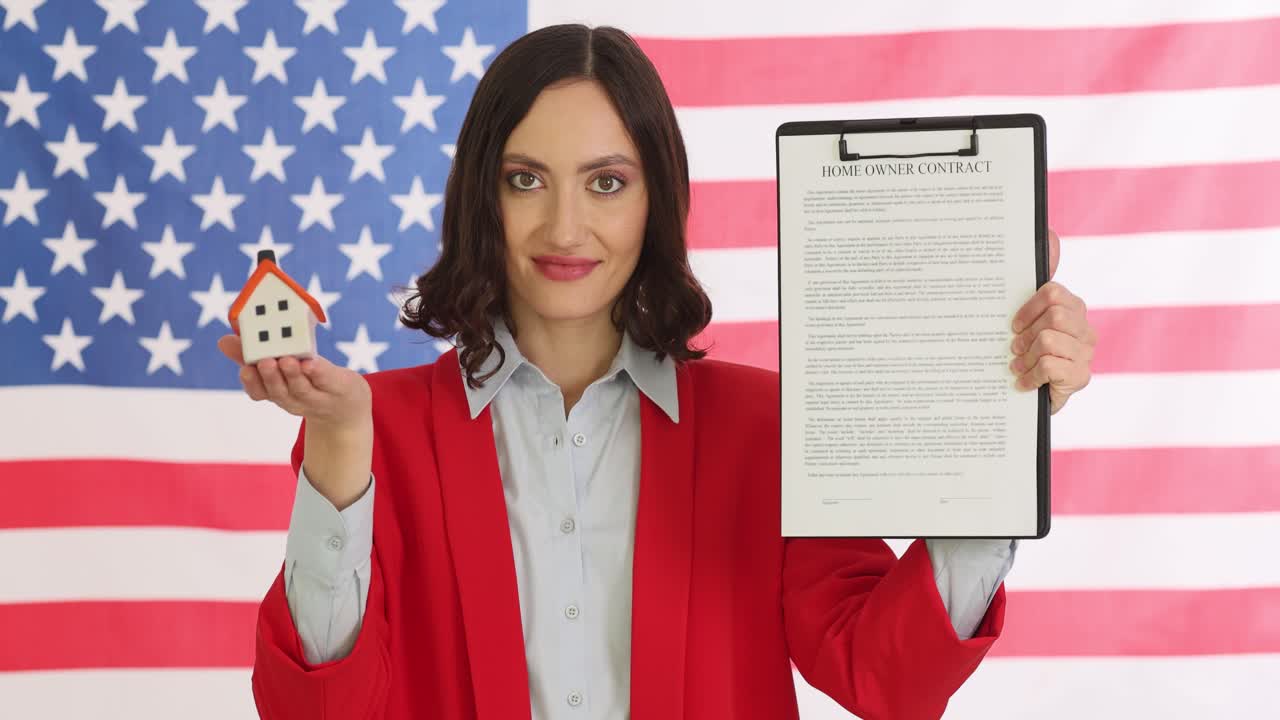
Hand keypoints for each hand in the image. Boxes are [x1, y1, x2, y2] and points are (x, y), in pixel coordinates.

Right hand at [216, 334, 371, 429]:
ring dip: (293, 375)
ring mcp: (316, 396)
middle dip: (270, 377)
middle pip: (279, 391)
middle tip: (265, 361)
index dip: (251, 382)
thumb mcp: (279, 371)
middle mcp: (294, 399)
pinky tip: (310, 363)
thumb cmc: (307, 380)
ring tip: (287, 360)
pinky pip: (326, 381)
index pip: (259, 392)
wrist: (346, 406)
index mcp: (276, 393)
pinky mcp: (338, 387)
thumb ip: (252, 355)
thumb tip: (224, 340)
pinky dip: (318, 373)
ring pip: (302, 389)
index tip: (245, 368)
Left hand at [1009, 228, 1096, 414]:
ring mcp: (1085, 354)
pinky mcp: (1081, 378)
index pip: (1054, 293)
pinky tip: (1023, 383)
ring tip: (1018, 367)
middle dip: (1027, 334)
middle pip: (1054, 315)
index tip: (1013, 325)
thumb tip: (1050, 233)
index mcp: (1072, 310)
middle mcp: (1084, 330)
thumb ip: (1033, 282)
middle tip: (1014, 349)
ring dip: (1026, 357)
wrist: (1025, 399)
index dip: (1028, 308)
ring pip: (1048, 340)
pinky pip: (1051, 366)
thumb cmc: (1023, 355)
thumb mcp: (1021, 320)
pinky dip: (1031, 376)